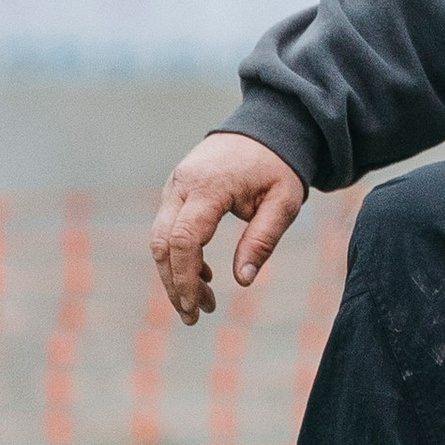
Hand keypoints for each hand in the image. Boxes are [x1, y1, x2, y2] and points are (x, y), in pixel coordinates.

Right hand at [150, 131, 305, 326]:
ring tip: (204, 302)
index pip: (183, 240)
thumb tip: (242, 281)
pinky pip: (168, 228)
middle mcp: (182, 185)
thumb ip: (262, 240)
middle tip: (195, 316)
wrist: (266, 128)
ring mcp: (175, 186)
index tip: (197, 307)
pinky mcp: (176, 190)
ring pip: (160, 238)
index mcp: (209, 187)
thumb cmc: (278, 167)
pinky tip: (205, 275)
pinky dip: (180, 255)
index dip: (186, 277)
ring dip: (176, 273)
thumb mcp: (284, 203)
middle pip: (162, 243)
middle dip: (175, 284)